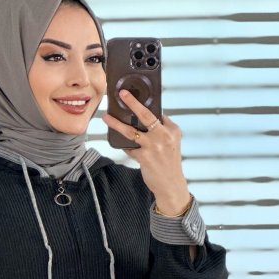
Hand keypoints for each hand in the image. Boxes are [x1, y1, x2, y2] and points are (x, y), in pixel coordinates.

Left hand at [100, 89, 189, 211]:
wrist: (170, 184)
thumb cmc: (170, 162)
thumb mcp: (172, 143)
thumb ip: (162, 129)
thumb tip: (148, 118)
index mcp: (172, 130)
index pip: (156, 113)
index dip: (142, 104)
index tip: (130, 95)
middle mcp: (163, 135)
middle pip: (145, 115)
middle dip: (132, 102)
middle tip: (122, 94)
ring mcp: (153, 146)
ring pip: (131, 131)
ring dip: (116, 124)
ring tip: (106, 117)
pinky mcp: (144, 157)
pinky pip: (129, 148)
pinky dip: (125, 146)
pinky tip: (121, 144)